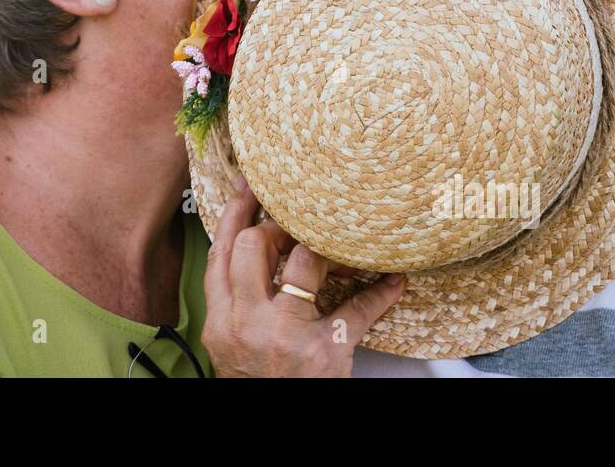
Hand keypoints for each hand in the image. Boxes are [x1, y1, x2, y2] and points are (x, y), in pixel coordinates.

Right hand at [202, 180, 403, 376]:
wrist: (270, 427)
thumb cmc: (257, 381)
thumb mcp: (230, 342)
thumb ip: (235, 299)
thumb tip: (255, 245)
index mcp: (220, 320)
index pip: (221, 252)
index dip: (235, 213)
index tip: (249, 186)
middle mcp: (247, 323)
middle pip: (255, 246)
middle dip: (278, 227)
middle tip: (298, 227)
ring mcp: (285, 336)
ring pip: (303, 262)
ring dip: (325, 249)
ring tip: (342, 248)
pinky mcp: (325, 351)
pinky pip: (357, 308)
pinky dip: (381, 292)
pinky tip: (394, 281)